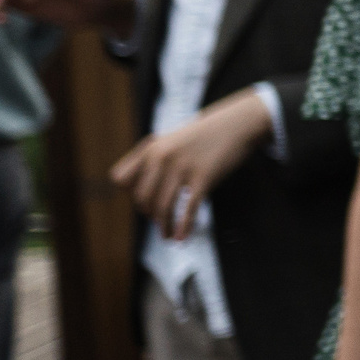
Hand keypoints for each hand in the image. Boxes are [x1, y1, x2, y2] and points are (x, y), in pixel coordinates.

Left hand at [110, 88, 272, 240]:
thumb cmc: (208, 133)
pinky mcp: (203, 178)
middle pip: (141, 198)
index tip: (144, 199)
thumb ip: (156, 158)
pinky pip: (187, 209)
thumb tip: (147, 187)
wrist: (238, 123)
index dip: (129, 192)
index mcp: (151, 148)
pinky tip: (182, 236)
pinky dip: (183, 227)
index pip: (121, 179)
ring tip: (167, 235)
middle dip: (148, 214)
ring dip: (163, 226)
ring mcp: (182, 168)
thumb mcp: (173, 139)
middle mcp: (162, 158)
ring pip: (162, 207)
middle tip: (159, 220)